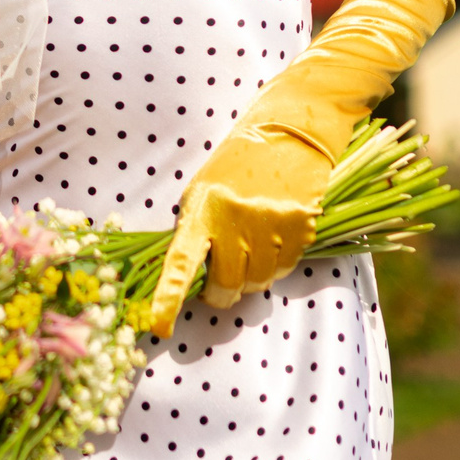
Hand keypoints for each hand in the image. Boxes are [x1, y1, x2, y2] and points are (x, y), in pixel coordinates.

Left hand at [148, 131, 325, 326]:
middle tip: (222, 285)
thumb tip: (190, 278)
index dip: (168, 298)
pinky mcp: (300, 226)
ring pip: (258, 282)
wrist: (289, 132)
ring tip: (253, 245)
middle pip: (227, 284)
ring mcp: (270, 223)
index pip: (180, 262)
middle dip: (222, 294)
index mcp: (202, 208)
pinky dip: (278, 263)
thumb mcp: (203, 191)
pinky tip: (275, 235)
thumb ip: (196, 232)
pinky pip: (286, 268)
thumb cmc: (237, 165)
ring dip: (253, 276)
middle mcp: (235, 218)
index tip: (160, 327)